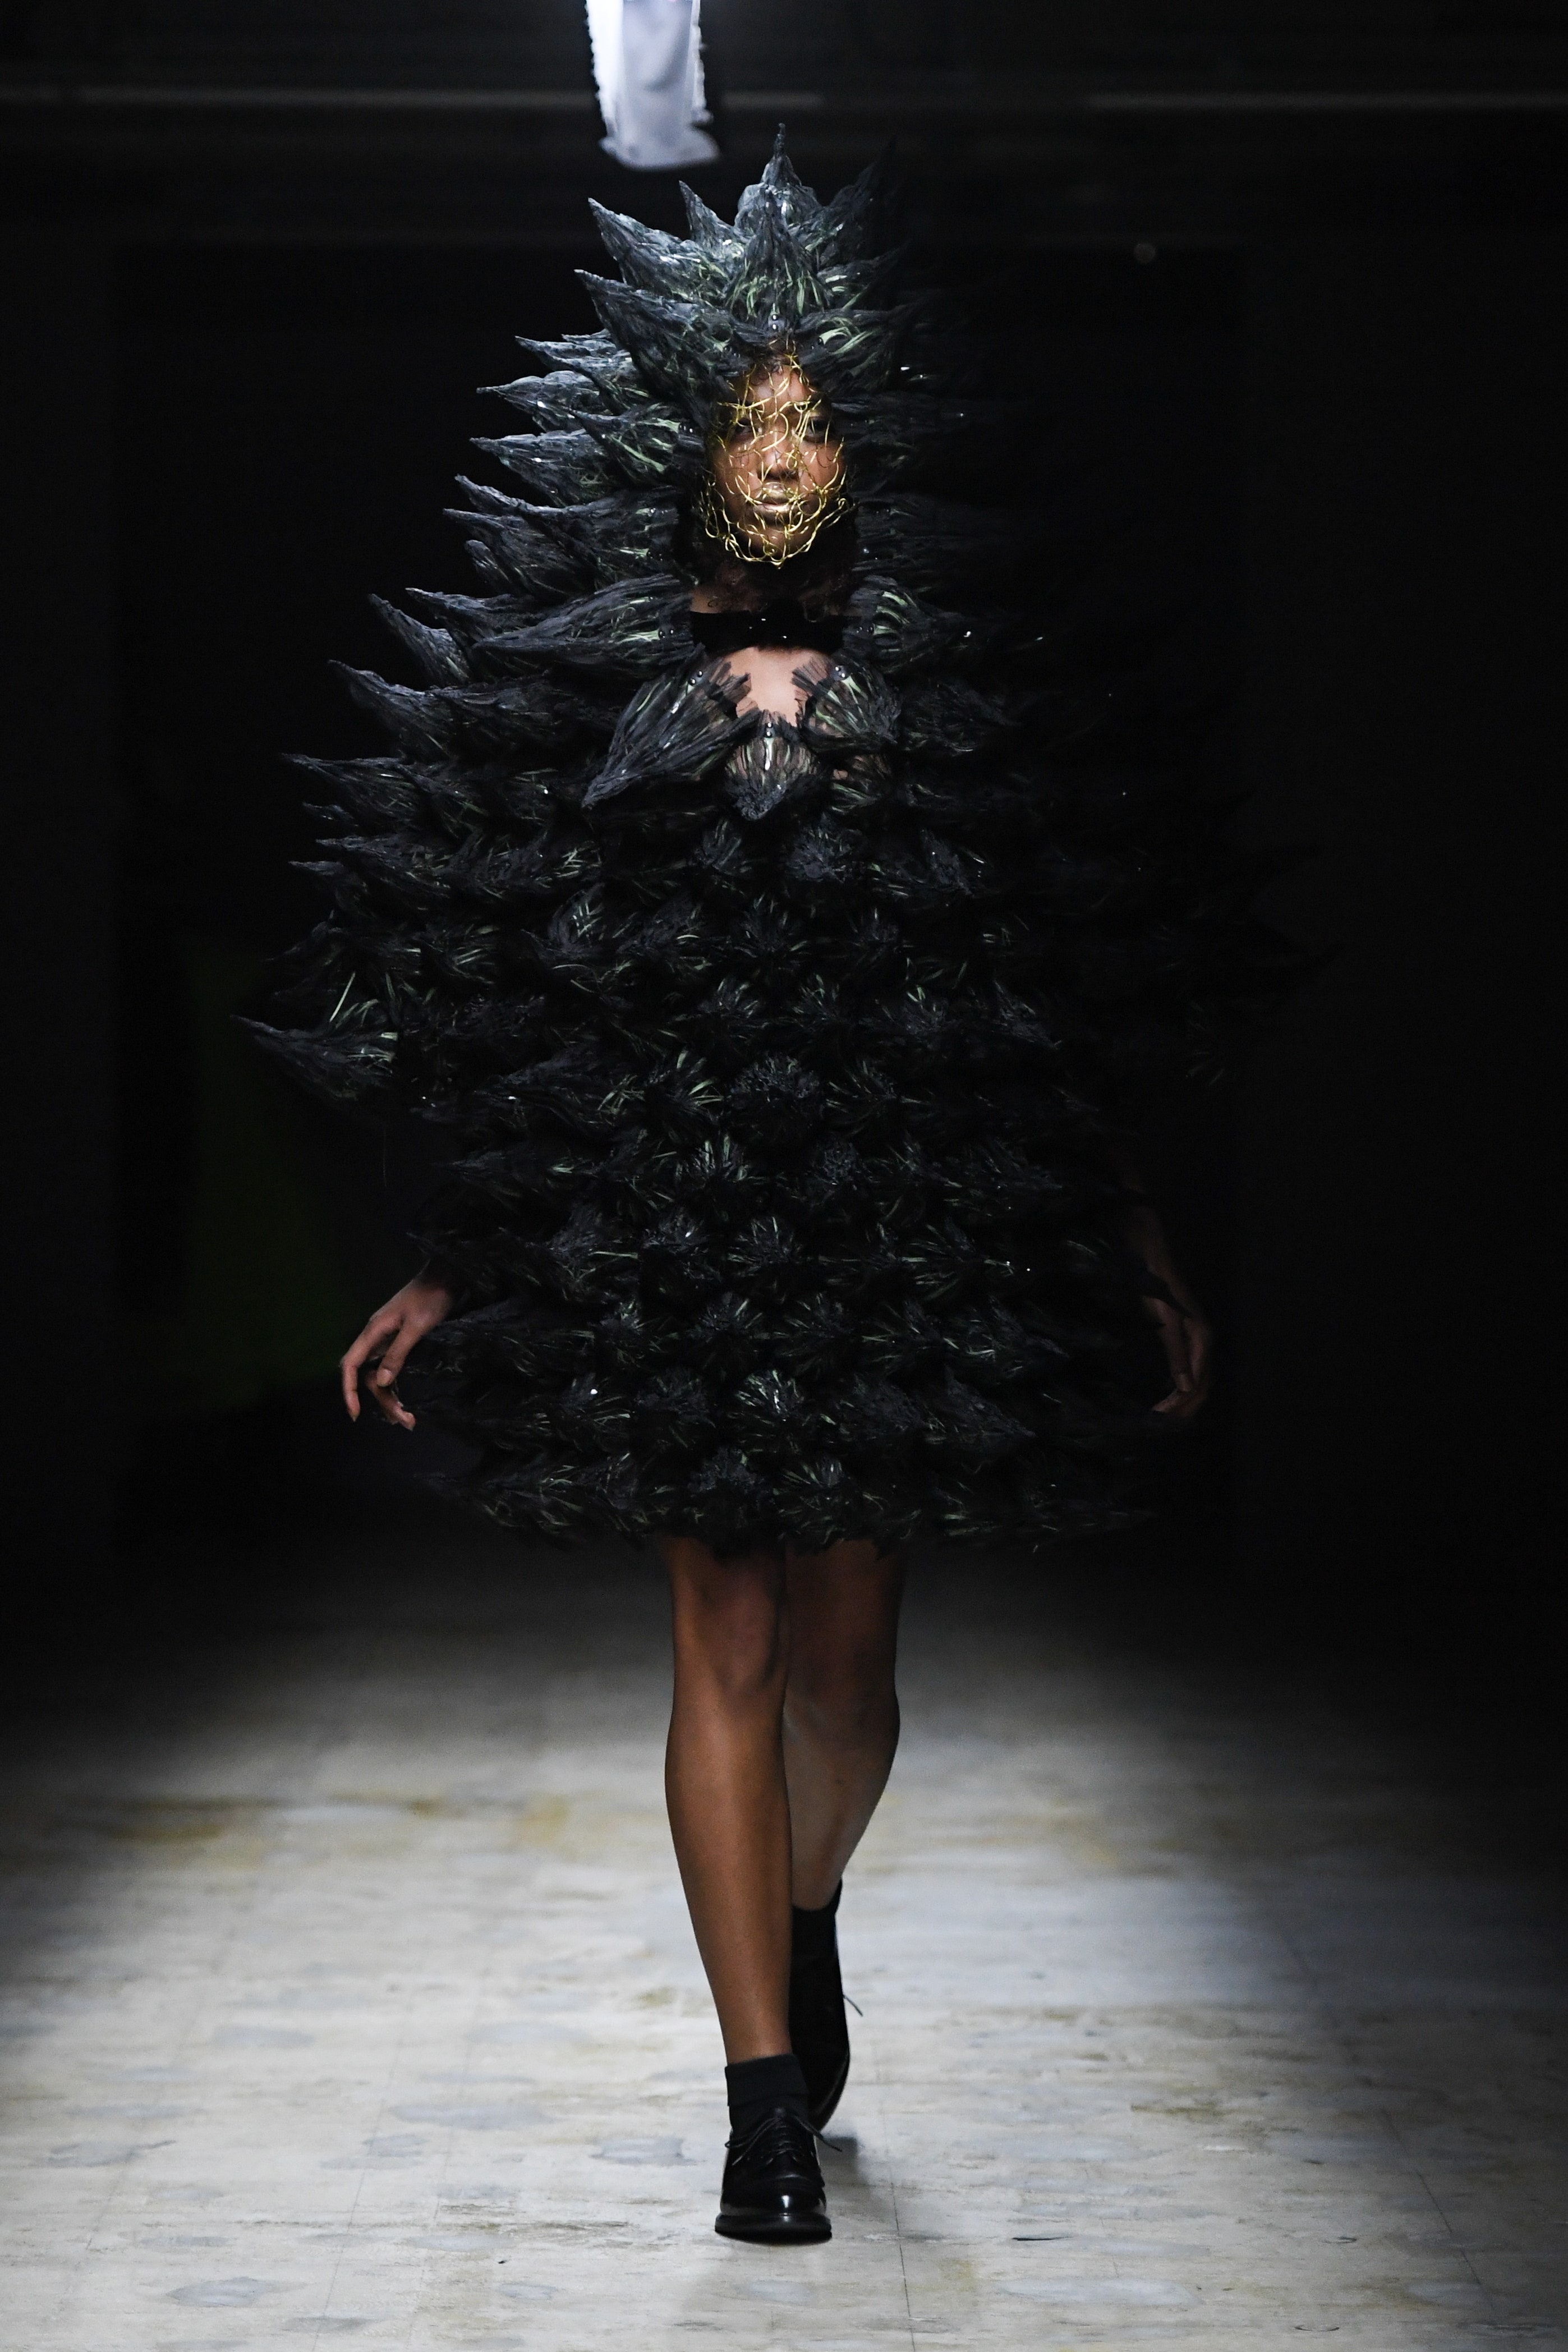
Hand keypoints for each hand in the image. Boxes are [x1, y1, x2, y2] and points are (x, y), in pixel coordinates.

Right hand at [340, 1268, 453, 1429]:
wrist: (446, 1277)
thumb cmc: (431, 1298)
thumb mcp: (417, 1327)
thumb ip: (398, 1353)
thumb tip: (382, 1382)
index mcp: (374, 1332)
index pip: (350, 1365)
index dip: (348, 1390)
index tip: (355, 1413)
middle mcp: (376, 1338)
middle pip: (368, 1376)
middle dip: (382, 1401)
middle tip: (403, 1422)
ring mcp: (388, 1340)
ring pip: (381, 1376)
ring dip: (391, 1398)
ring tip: (407, 1420)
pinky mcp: (400, 1341)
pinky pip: (392, 1369)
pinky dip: (397, 1386)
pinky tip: (405, 1401)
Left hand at [1148, 1284, 1213, 1421]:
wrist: (1157, 1268)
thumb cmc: (1161, 1294)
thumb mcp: (1168, 1326)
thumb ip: (1177, 1355)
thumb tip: (1186, 1388)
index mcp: (1204, 1343)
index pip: (1198, 1385)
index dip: (1181, 1404)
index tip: (1160, 1417)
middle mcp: (1205, 1345)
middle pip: (1201, 1386)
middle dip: (1183, 1407)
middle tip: (1161, 1423)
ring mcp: (1196, 1342)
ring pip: (1196, 1380)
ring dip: (1182, 1400)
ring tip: (1165, 1415)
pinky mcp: (1186, 1339)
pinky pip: (1188, 1370)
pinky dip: (1180, 1387)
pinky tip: (1170, 1395)